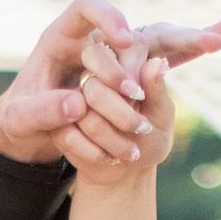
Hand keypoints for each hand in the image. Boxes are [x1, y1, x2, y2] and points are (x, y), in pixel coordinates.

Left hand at [0, 0, 220, 168]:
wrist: (26, 132)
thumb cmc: (18, 122)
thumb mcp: (22, 121)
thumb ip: (44, 111)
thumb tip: (77, 103)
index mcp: (61, 36)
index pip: (88, 6)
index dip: (109, 19)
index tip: (126, 39)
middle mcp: (92, 39)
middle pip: (135, 22)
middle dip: (164, 30)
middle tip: (194, 43)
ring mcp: (113, 56)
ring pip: (154, 36)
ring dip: (187, 39)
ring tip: (220, 38)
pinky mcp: (126, 72)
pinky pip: (161, 56)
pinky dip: (188, 51)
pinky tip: (219, 41)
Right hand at [70, 33, 189, 178]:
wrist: (125, 170)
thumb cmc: (148, 139)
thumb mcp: (161, 117)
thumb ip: (157, 91)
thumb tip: (158, 63)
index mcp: (123, 58)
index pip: (119, 49)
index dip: (129, 74)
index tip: (140, 98)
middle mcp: (95, 71)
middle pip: (96, 82)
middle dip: (121, 112)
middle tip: (140, 128)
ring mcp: (74, 96)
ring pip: (84, 108)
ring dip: (112, 136)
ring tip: (132, 152)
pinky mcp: (60, 122)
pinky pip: (70, 134)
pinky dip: (94, 152)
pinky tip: (110, 159)